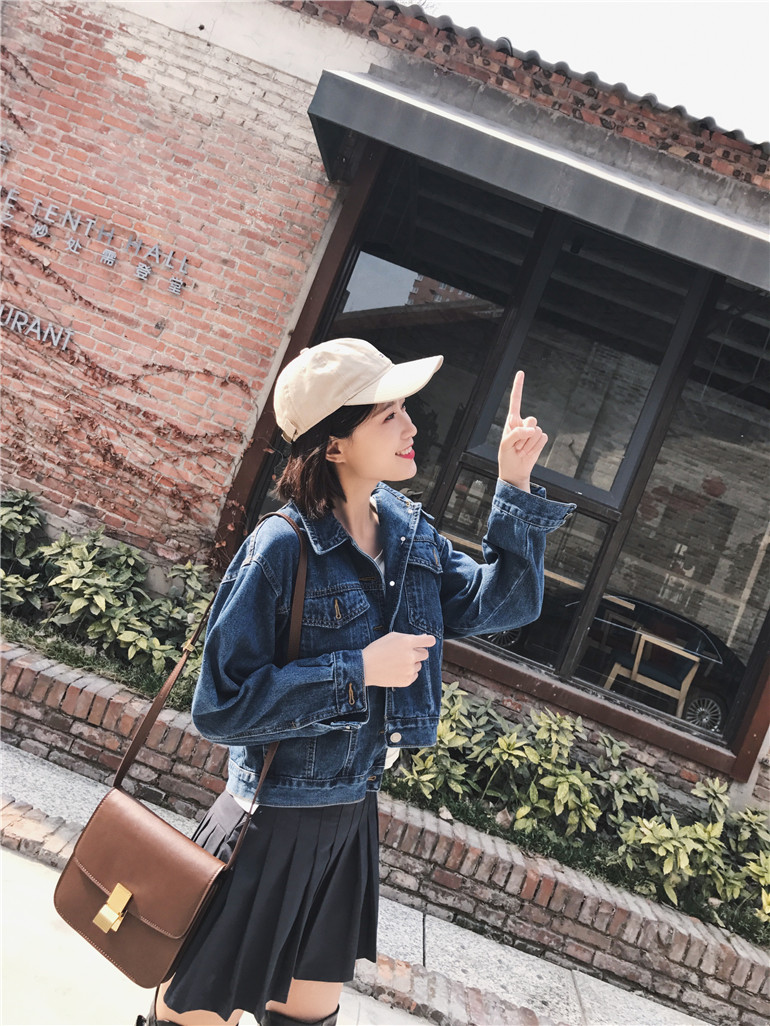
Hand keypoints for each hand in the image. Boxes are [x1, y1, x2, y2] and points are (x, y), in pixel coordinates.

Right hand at [362, 632, 435, 687]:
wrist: (365, 667)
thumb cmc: (377, 649)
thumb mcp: (392, 637)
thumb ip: (410, 637)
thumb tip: (426, 639)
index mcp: (407, 642)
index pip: (430, 641)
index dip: (428, 641)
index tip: (426, 642)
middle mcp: (410, 656)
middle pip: (425, 654)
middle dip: (418, 653)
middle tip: (405, 654)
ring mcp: (409, 669)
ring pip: (419, 665)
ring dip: (412, 663)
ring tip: (396, 663)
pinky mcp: (407, 680)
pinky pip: (414, 675)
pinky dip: (408, 673)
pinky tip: (396, 670)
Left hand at [498, 370, 547, 490]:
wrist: (515, 470)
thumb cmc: (506, 456)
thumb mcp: (505, 444)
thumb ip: (515, 434)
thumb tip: (530, 429)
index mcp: (512, 420)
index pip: (516, 400)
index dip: (518, 387)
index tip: (521, 373)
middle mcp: (523, 423)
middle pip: (531, 420)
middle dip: (524, 434)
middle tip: (517, 445)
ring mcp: (533, 431)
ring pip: (536, 431)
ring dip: (528, 443)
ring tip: (521, 449)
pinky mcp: (540, 439)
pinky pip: (542, 438)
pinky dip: (535, 447)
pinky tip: (528, 452)